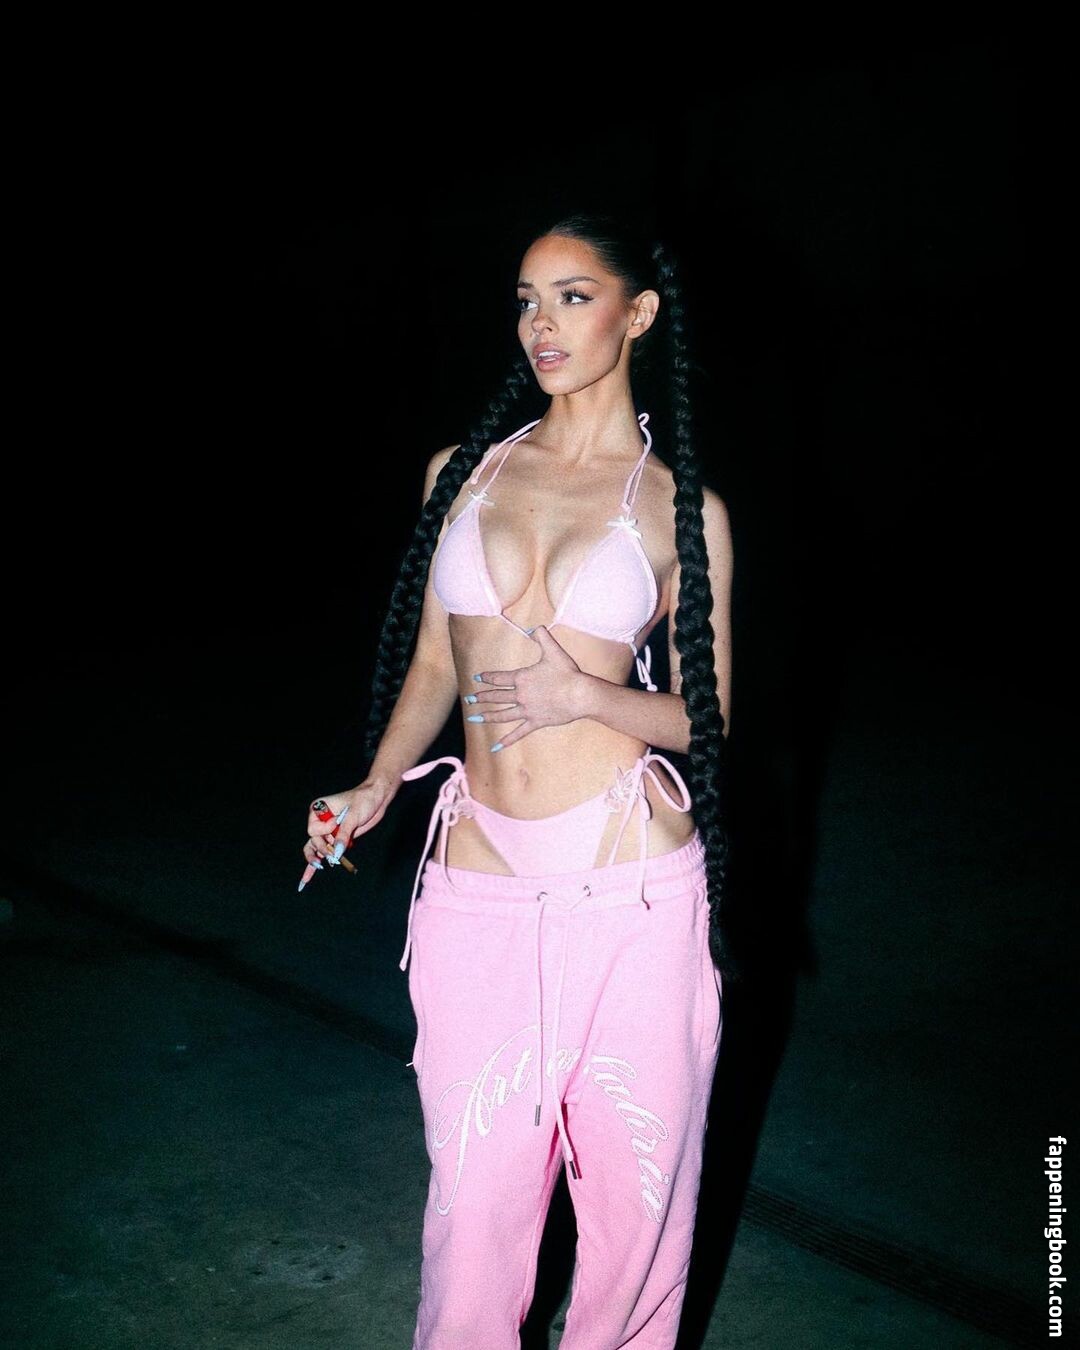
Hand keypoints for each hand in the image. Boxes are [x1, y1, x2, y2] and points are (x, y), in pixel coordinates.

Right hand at [302, 779, 392, 865]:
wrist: (376, 798)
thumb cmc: (363, 800)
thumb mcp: (353, 816)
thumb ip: (343, 834)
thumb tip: (336, 853)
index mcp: (318, 809)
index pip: (313, 830)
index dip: (325, 831)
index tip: (336, 823)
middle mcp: (320, 820)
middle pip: (314, 841)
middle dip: (323, 850)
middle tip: (333, 858)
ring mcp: (328, 830)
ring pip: (315, 848)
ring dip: (317, 859)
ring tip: (316, 870)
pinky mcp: (336, 838)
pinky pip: (324, 852)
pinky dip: (317, 863)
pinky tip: (308, 877)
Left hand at [467, 626, 589, 750]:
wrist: (580, 694)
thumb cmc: (567, 673)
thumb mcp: (553, 651)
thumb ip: (541, 636)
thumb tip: (533, 627)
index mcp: (522, 678)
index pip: (499, 678)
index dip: (487, 678)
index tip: (477, 679)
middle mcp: (521, 695)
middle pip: (497, 697)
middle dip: (482, 698)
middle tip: (470, 700)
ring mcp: (527, 711)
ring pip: (502, 715)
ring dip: (487, 716)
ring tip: (475, 718)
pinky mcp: (536, 722)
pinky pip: (518, 733)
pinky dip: (507, 740)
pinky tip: (495, 747)